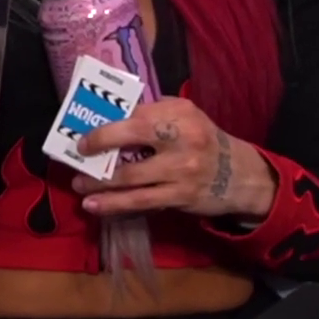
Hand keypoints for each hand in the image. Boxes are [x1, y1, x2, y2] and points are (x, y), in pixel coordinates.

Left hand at [72, 97, 277, 219]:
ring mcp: (181, 169)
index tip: (86, 132)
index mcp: (180, 112)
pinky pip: (141, 201)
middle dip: (100, 143)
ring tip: (79, 184)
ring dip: (100, 182)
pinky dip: (114, 204)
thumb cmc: (201, 140)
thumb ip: (152, 114)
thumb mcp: (185, 117)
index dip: (109, 123)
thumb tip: (108, 118)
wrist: (240, 175)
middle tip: (78, 152)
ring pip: (132, 175)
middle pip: (134, 134)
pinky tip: (95, 206)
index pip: (138, 113)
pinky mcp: (180, 196)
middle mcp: (182, 137)